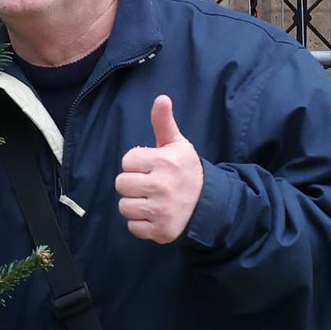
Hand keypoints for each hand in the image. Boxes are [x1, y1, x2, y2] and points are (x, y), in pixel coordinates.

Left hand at [117, 93, 204, 245]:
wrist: (209, 204)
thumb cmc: (187, 171)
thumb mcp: (178, 144)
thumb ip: (164, 122)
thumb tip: (161, 98)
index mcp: (164, 162)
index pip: (127, 161)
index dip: (136, 164)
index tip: (150, 167)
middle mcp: (162, 186)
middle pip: (121, 184)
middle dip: (132, 184)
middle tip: (149, 185)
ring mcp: (161, 211)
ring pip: (124, 206)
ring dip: (134, 204)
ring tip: (150, 200)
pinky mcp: (160, 230)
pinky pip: (133, 227)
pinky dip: (140, 223)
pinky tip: (153, 215)